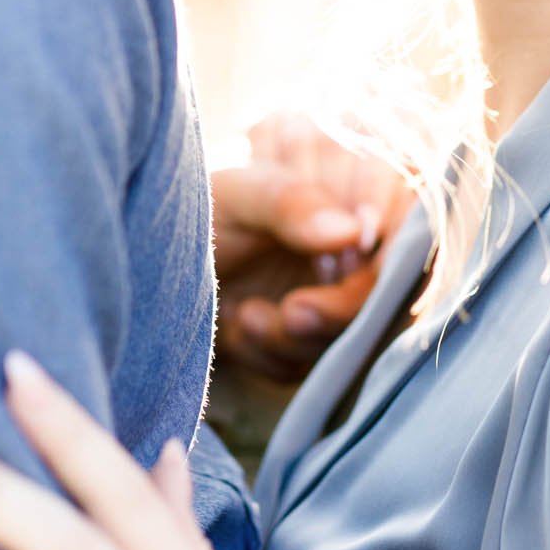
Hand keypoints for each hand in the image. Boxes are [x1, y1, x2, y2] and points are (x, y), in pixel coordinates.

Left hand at [214, 114, 411, 385]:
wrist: (142, 265)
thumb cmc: (189, 209)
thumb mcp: (232, 194)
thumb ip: (290, 202)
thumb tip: (353, 229)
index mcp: (351, 184)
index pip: (407, 225)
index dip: (389, 262)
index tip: (348, 275)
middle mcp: (356, 240)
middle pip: (389, 290)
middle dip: (339, 313)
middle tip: (290, 313)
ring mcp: (336, 289)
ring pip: (356, 336)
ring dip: (298, 341)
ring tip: (246, 316)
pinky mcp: (312, 335)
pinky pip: (318, 365)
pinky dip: (276, 358)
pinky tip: (240, 327)